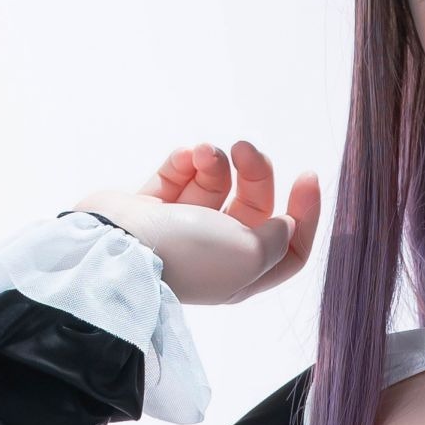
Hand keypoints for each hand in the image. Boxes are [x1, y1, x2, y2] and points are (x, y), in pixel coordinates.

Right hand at [71, 140, 321, 306]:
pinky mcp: (152, 206)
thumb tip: (285, 223)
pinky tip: (181, 158)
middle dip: (256, 171)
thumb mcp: (249, 256)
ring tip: (201, 153)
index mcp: (243, 274)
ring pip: (216, 182)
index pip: (289, 247)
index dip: (305, 214)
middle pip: (254, 205)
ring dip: (214, 161)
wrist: (116, 247)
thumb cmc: (187, 256)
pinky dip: (183, 161)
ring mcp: (182, 228)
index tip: (307, 176)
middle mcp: (215, 252)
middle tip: (245, 150)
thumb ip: (277, 240)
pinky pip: (179, 173)